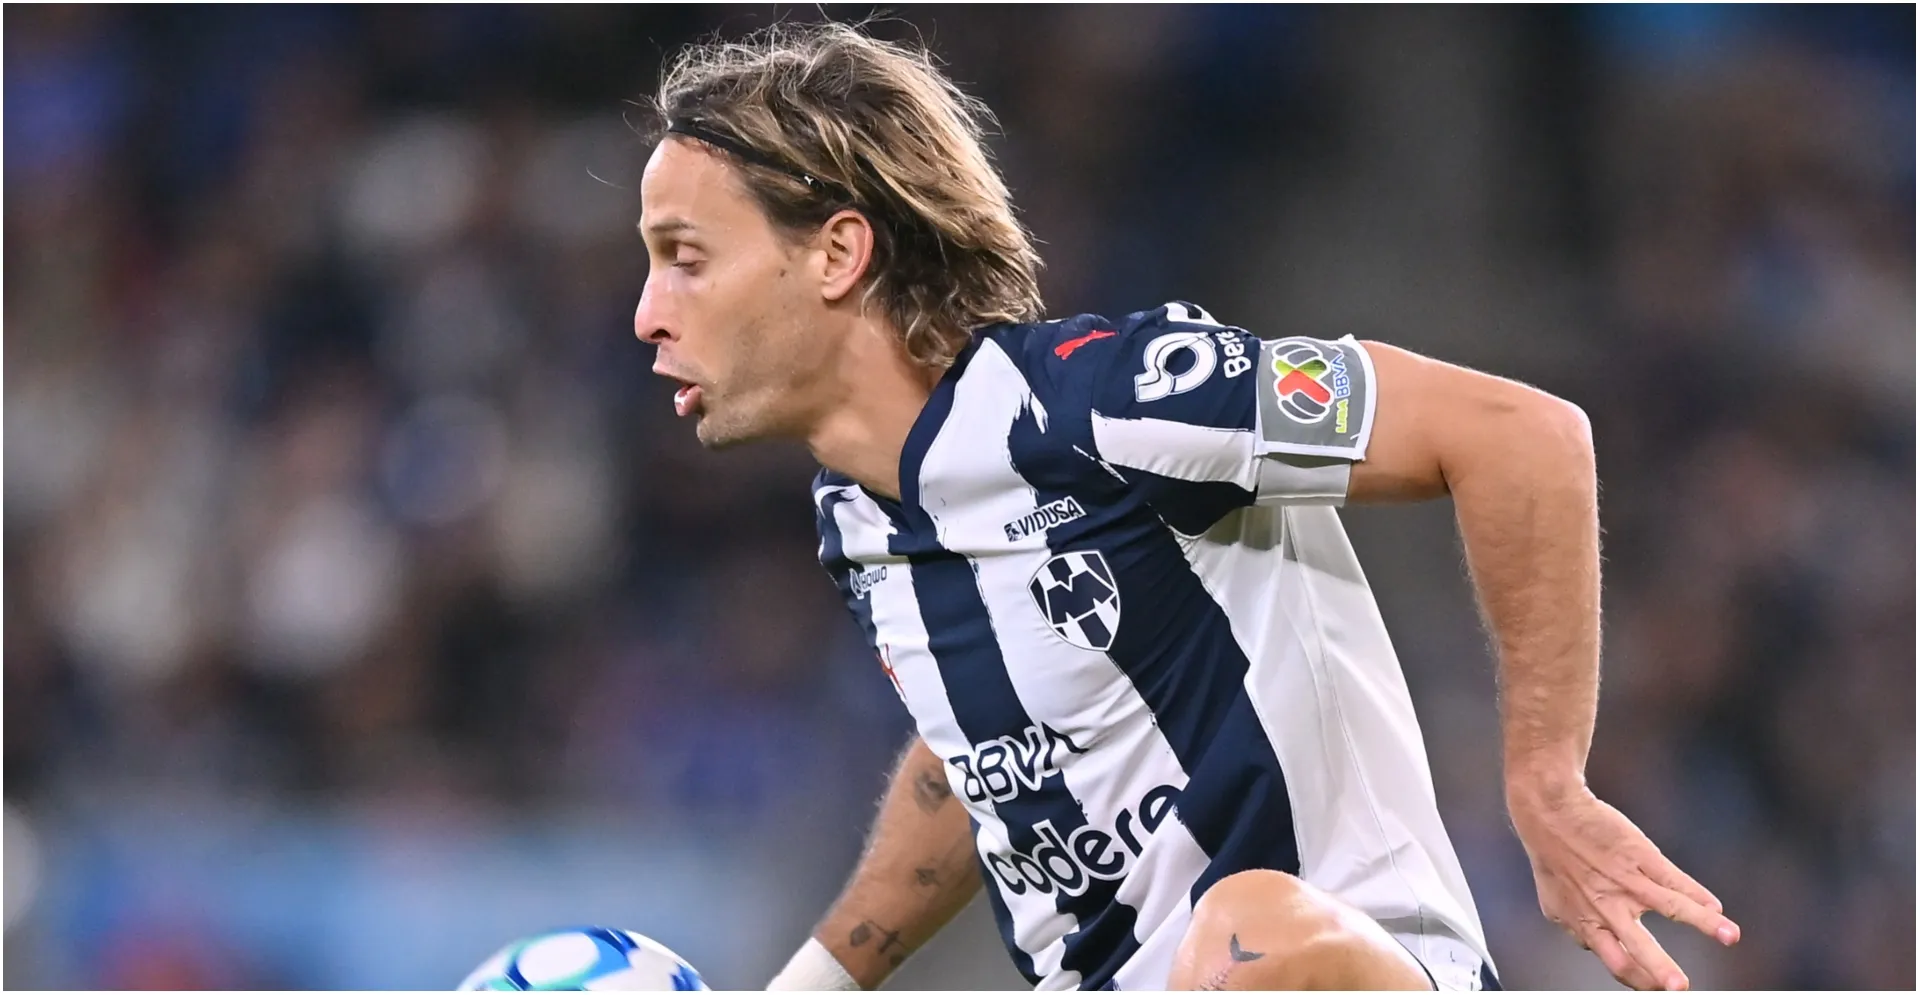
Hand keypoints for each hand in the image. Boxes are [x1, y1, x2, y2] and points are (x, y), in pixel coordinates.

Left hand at [1509, 782, 1739, 989]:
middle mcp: (1608, 907)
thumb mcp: (1555, 902)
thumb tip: (1589, 946)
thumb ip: (1576, 928)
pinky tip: (1716, 907)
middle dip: (1660, 969)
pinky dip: (1697, 892)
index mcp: (1587, 924)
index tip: (1662, 990)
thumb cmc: (1553, 857)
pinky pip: (1673, 877)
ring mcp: (1627, 881)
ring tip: (1730, 936)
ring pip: (1670, 906)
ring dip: (1704, 923)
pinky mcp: (1639, 855)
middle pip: (1637, 946)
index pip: (1618, 964)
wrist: (1549, 812)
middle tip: (1680, 987)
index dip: (1641, 981)